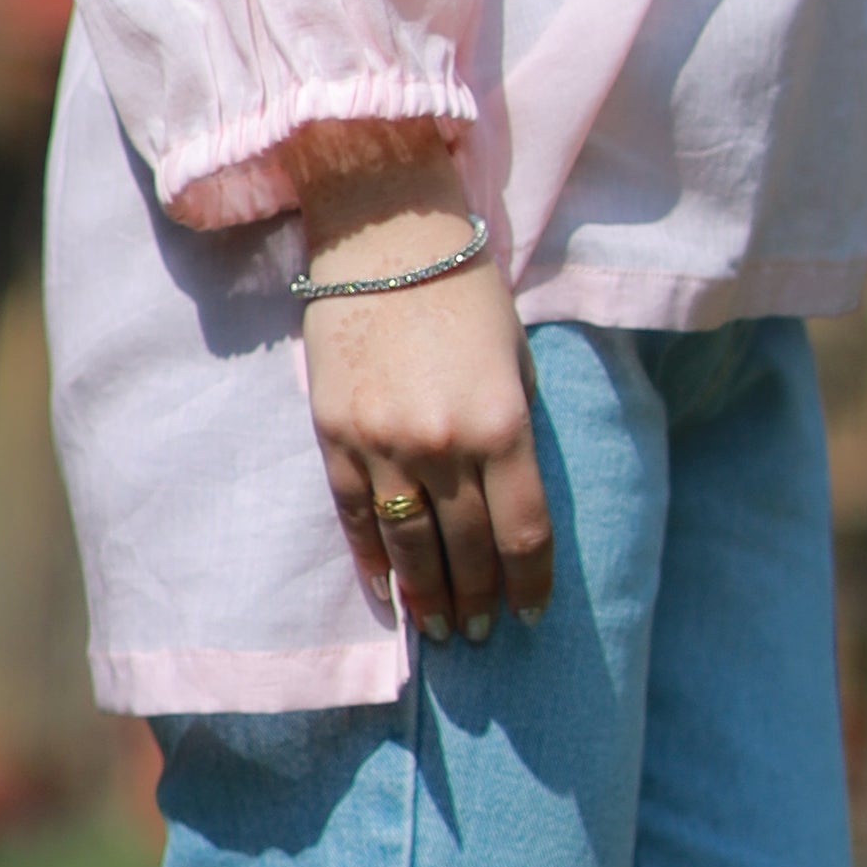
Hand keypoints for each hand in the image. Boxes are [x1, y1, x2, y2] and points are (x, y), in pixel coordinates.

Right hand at [296, 159, 556, 641]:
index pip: (521, 533)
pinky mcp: (335, 434)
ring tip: (441, 631)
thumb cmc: (464, 287)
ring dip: (428, 597)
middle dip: (478, 601)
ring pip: (408, 546)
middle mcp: (444, 445)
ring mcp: (383, 444)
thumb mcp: (517, 357)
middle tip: (482, 635)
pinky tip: (387, 591)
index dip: (529, 584)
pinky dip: (372, 561)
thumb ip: (516, 429)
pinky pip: (354, 517)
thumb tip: (508, 499)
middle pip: (466, 552)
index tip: (531, 616)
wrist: (384, 231)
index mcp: (503, 424)